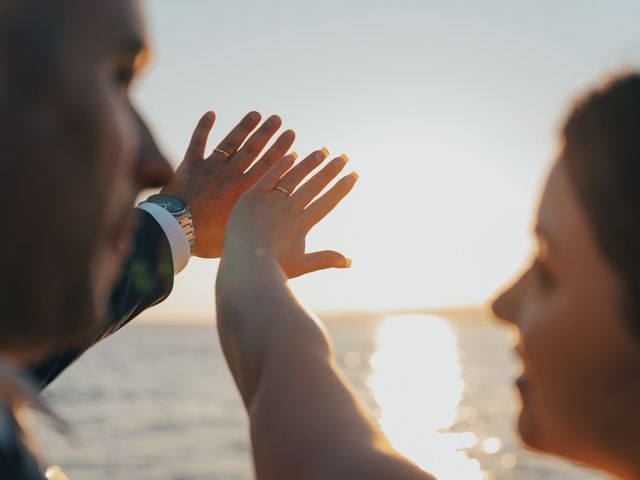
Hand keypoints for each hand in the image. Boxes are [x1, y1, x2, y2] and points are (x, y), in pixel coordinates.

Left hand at [161, 111, 294, 257]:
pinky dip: (204, 126)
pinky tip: (211, 113)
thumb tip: (271, 226)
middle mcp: (231, 173)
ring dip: (244, 126)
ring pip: (231, 141)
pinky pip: (198, 141)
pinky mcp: (190, 164)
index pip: (268, 165)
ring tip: (255, 114)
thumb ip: (255, 223)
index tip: (291, 137)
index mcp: (245, 189)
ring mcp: (210, 166)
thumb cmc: (208, 238)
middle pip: (253, 148)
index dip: (281, 150)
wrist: (176, 229)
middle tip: (278, 120)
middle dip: (268, 133)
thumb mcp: (239, 232)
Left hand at [225, 149, 357, 277]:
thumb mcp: (301, 265)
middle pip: (314, 186)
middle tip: (344, 157)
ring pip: (294, 177)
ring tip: (322, 151)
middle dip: (331, 171)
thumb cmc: (271, 269)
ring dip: (310, 164)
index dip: (341, 188)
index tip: (353, 175)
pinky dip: (281, 166)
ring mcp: (271, 202)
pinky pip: (269, 177)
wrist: (244, 265)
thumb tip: (350, 262)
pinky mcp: (252, 197)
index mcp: (301, 225)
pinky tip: (292, 154)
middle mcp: (289, 210)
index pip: (326, 202)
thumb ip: (325, 259)